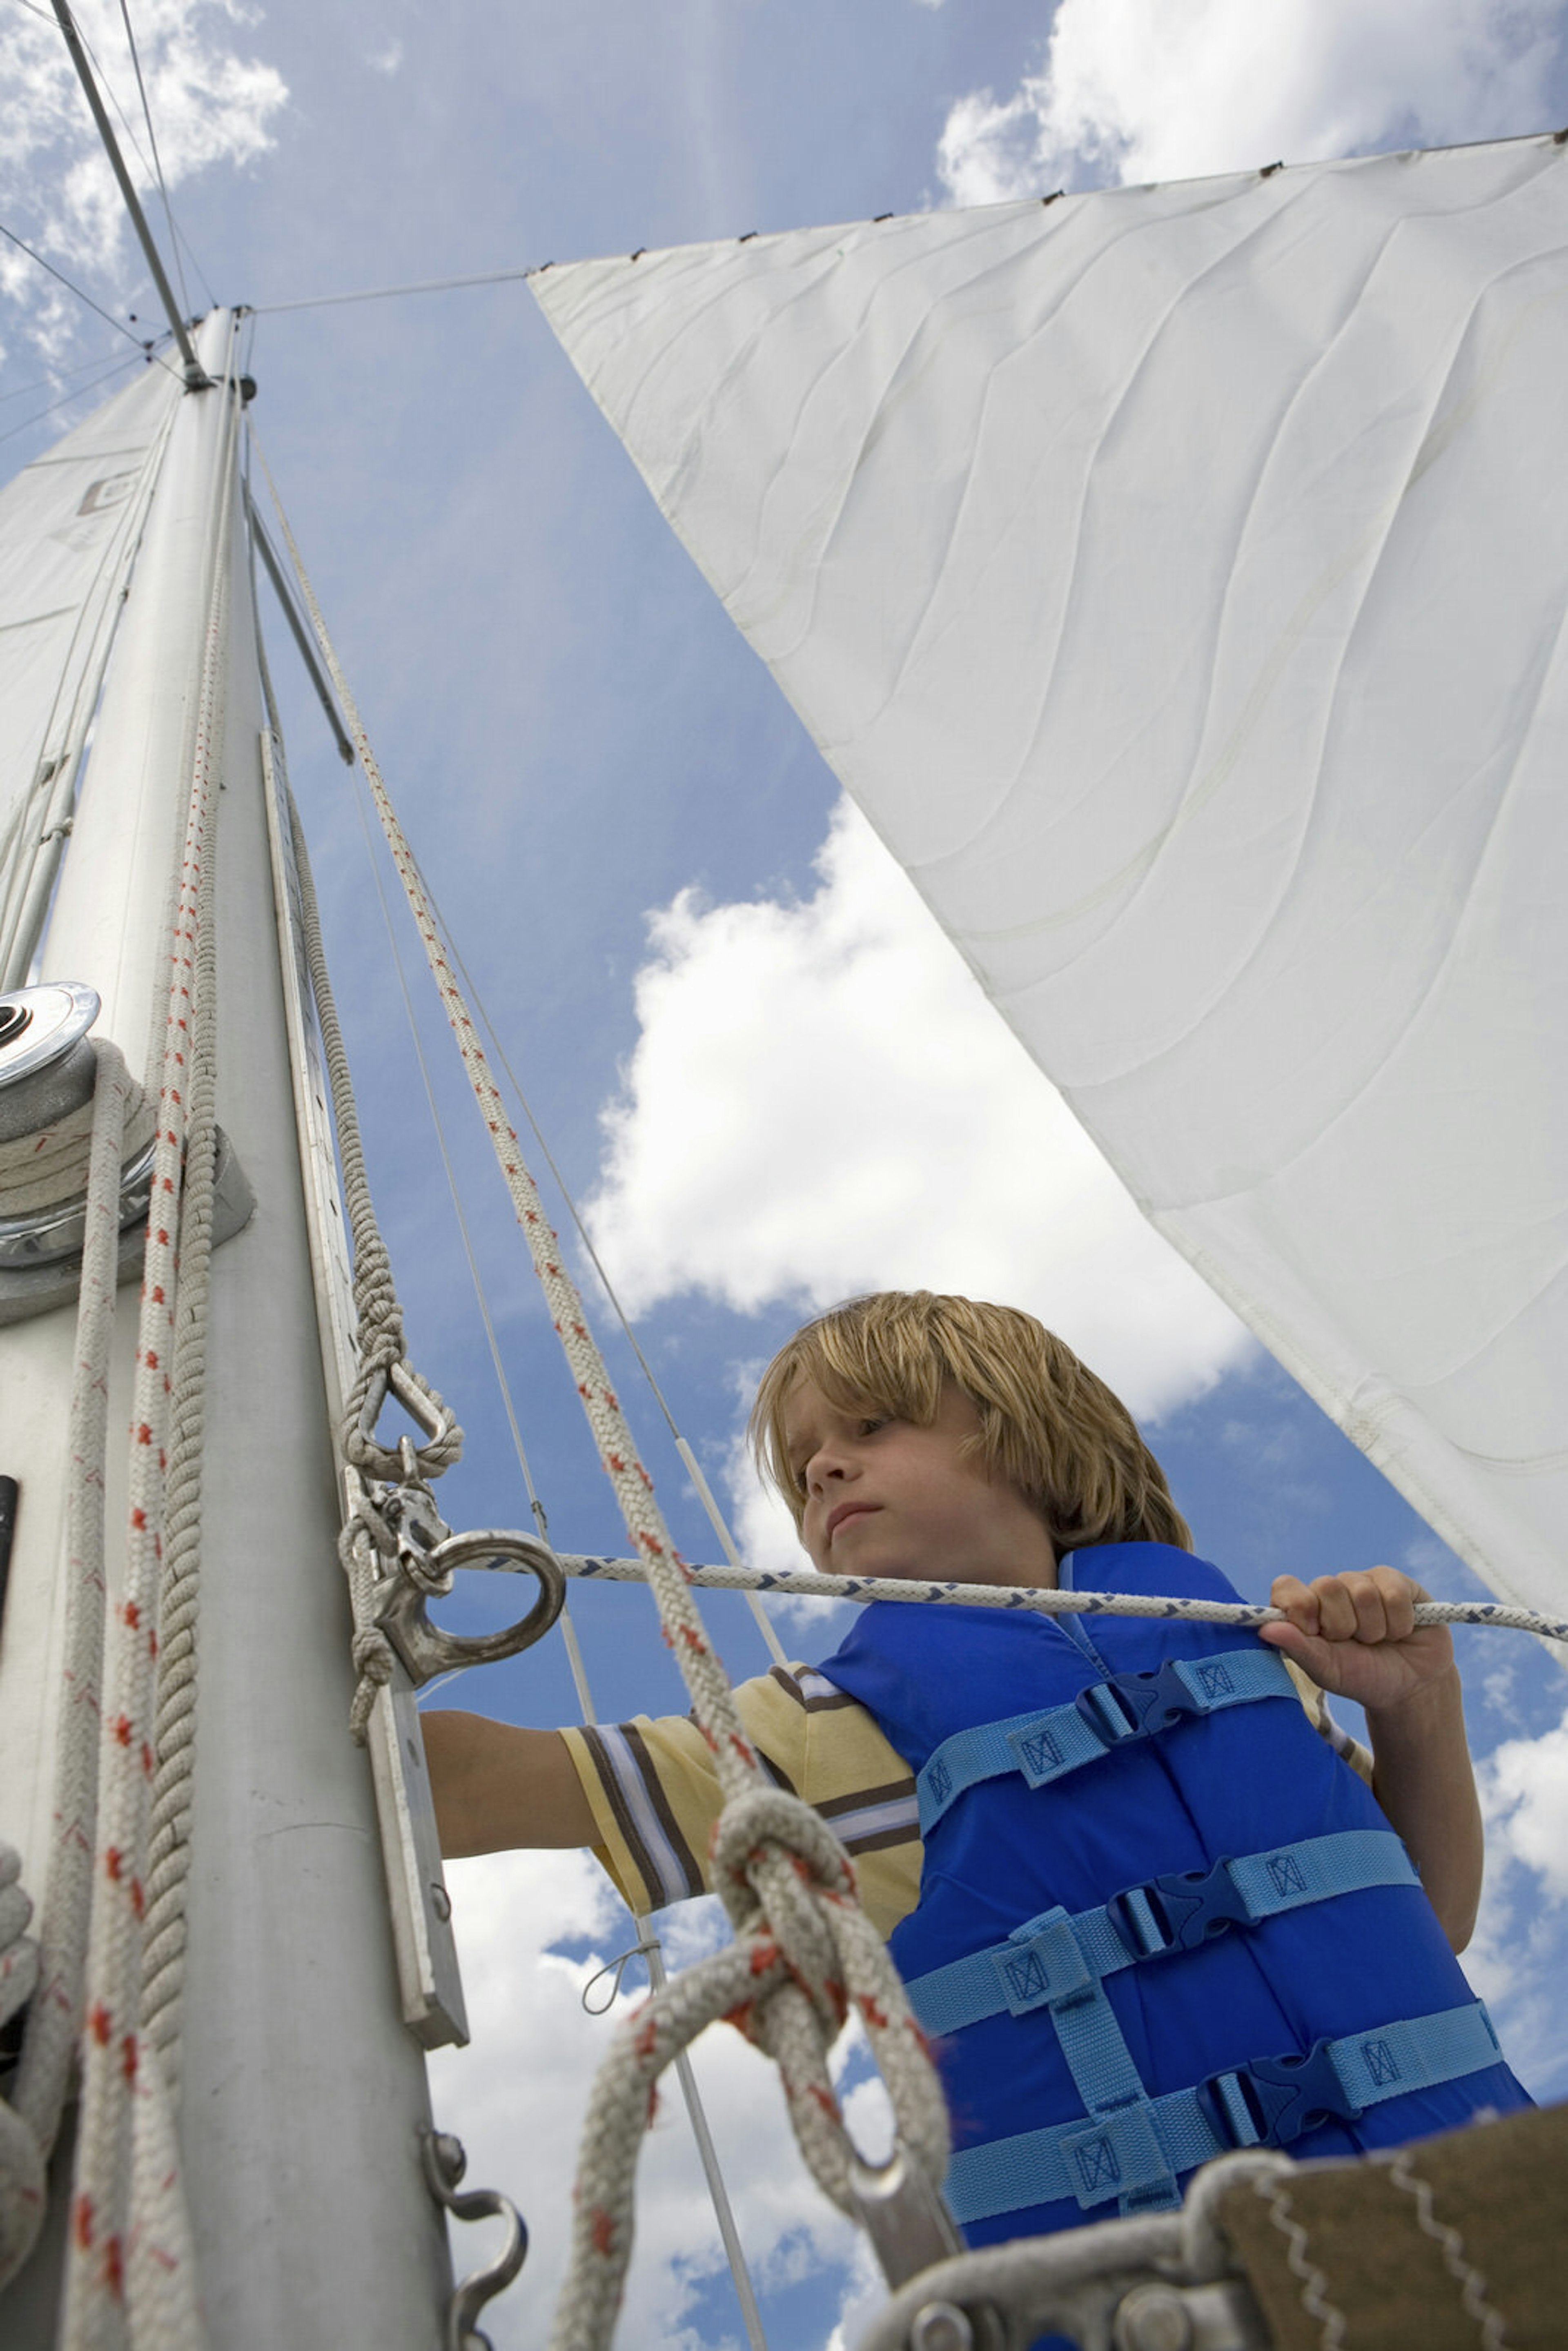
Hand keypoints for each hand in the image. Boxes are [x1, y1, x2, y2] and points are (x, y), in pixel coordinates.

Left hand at [1258, 1566, 1455, 1717]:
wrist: (1411, 1685)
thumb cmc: (1363, 1676)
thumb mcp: (1328, 1671)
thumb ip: (1298, 1648)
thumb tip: (1265, 1629)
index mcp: (1305, 1609)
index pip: (1286, 1587)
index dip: (1299, 1608)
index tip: (1314, 1633)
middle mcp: (1330, 1591)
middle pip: (1326, 1586)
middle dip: (1343, 1625)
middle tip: (1353, 1643)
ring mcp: (1362, 1582)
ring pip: (1362, 1592)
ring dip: (1374, 1629)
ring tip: (1378, 1640)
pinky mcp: (1395, 1582)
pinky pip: (1393, 1594)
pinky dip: (1399, 1622)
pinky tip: (1400, 1631)